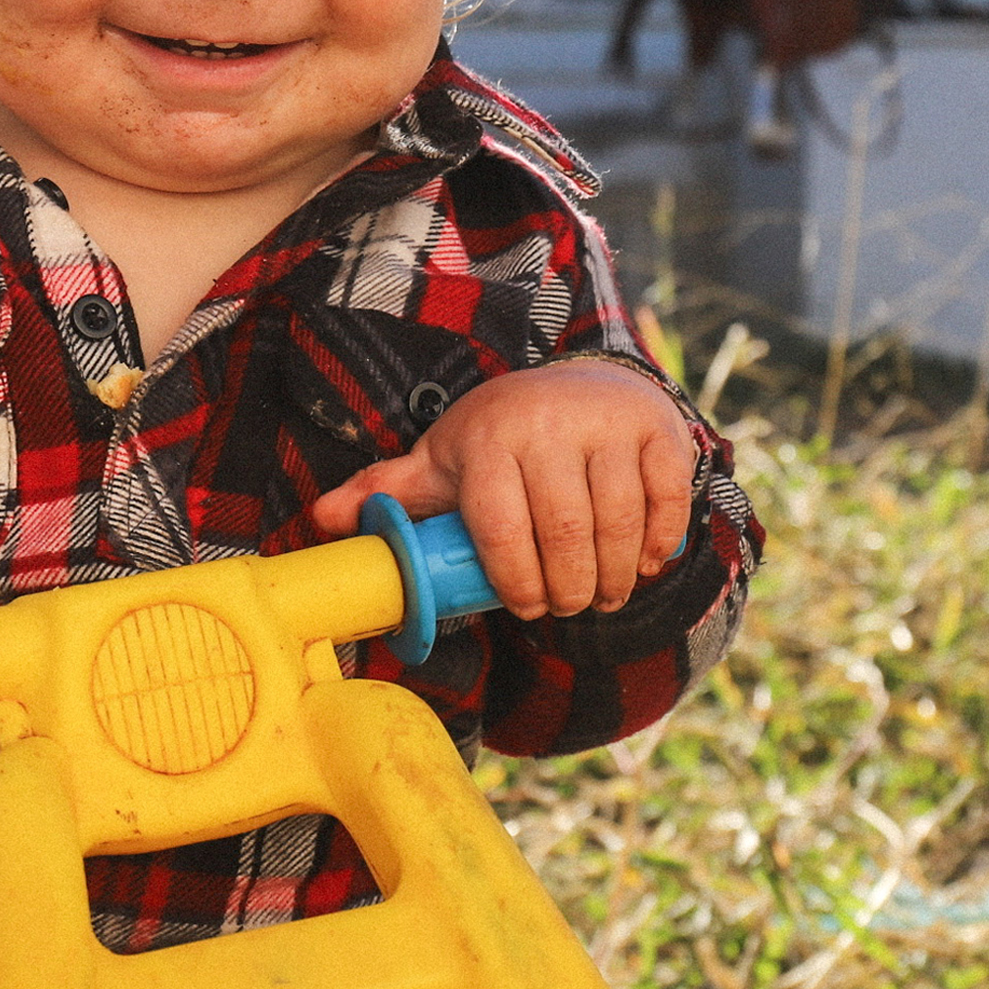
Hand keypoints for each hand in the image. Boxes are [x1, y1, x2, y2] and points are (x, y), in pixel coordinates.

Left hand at [307, 359, 696, 618]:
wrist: (581, 381)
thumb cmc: (502, 437)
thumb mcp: (442, 459)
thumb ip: (387, 492)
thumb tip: (322, 522)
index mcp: (489, 435)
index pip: (502, 527)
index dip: (515, 582)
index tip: (524, 607)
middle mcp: (550, 422)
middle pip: (566, 533)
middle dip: (569, 589)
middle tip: (568, 607)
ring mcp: (609, 423)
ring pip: (618, 524)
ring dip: (614, 578)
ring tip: (603, 596)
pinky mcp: (658, 430)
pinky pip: (666, 503)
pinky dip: (658, 546)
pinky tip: (643, 563)